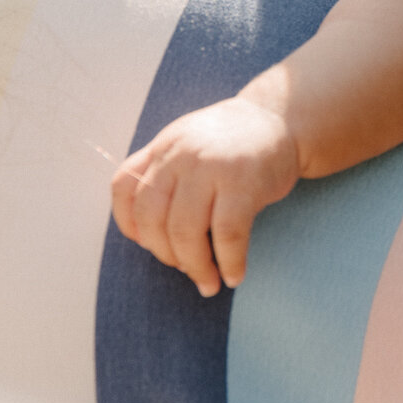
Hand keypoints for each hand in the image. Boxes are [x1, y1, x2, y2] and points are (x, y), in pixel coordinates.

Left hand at [111, 96, 301, 295]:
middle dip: (164, 254)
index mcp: (163, 148)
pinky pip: (228, 235)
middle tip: (185, 268)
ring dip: (195, 267)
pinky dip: (229, 263)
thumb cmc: (231, 142)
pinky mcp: (244, 183)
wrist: (280, 118)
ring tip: (208, 283)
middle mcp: (180, 156)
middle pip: (152, 218)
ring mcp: (211, 168)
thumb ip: (163, 174)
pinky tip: (234, 275)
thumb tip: (146, 234)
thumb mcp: (187, 143)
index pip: (123, 187)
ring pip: (186, 232)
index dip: (127, 223)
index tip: (146, 243)